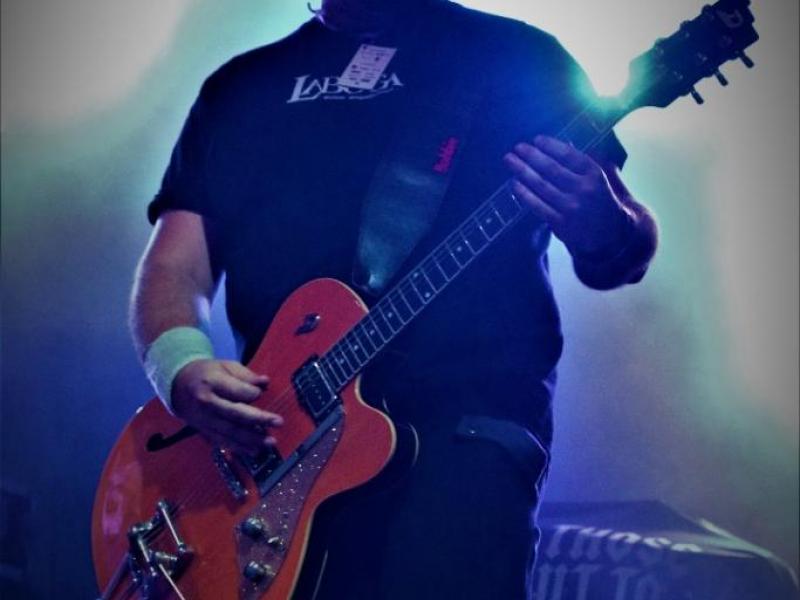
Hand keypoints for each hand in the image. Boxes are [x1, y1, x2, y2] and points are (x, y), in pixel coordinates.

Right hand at [171, 359, 281, 455]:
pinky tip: (255, 451)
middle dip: (258, 420)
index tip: (261, 393)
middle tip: (279, 422)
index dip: (251, 393)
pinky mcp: (203, 431)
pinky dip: (239, 448)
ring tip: (270, 442)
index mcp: (211, 382)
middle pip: (234, 414)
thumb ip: (245, 375)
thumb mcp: (225, 366)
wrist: (177, 386)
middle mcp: (206, 403)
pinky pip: (222, 441)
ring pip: (229, 432)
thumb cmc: (207, 373)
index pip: (236, 391)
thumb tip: (265, 383)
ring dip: (252, 439)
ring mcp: (204, 420)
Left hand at [503, 135, 631, 255]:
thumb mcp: (598, 177)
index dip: (550, 146)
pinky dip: (523, 193)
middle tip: (516, 148)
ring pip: (541, 186)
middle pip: (551, 169)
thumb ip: (583, 162)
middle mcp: (583, 189)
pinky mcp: (561, 223)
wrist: (609, 234)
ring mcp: (571, 207)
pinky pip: (537, 205)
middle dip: (531, 156)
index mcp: (594, 174)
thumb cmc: (599, 200)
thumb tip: (562, 144)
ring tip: (509, 161)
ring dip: (522, 171)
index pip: (569, 155)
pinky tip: (514, 183)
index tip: (536, 139)